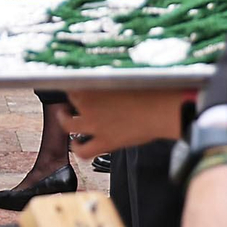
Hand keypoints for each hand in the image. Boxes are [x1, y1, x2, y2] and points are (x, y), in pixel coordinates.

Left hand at [57, 89, 189, 158]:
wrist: (161, 110)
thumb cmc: (150, 90)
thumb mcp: (124, 76)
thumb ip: (108, 79)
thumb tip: (104, 79)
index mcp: (92, 84)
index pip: (71, 81)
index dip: (73, 82)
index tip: (75, 82)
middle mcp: (88, 104)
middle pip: (69, 100)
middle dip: (68, 100)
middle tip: (71, 99)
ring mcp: (94, 125)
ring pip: (67, 125)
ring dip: (64, 120)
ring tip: (66, 118)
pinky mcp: (104, 142)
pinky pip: (83, 151)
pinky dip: (77, 148)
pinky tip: (77, 144)